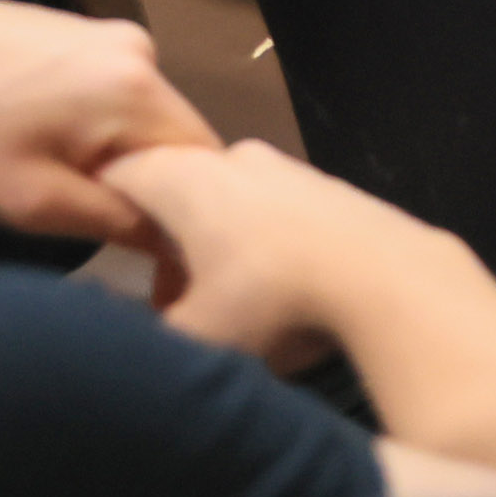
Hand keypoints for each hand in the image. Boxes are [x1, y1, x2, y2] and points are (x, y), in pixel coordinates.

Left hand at [0, 0, 214, 242]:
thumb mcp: (32, 201)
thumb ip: (116, 221)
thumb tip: (170, 238)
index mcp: (138, 89)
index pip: (205, 165)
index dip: (187, 215)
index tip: (154, 252)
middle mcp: (139, 49)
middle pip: (176, 136)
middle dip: (149, 184)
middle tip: (92, 217)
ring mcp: (106, 31)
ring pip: (140, 115)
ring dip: (116, 153)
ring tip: (58, 177)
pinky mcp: (75, 27)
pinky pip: (110, 90)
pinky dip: (92, 123)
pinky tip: (40, 137)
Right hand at [106, 139, 488, 371]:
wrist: (389, 279)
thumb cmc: (273, 302)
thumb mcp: (194, 337)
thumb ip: (146, 336)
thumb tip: (127, 338)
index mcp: (183, 178)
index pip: (118, 176)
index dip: (105, 217)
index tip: (108, 261)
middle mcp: (233, 158)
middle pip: (177, 193)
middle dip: (166, 247)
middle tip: (172, 302)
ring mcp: (288, 168)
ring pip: (229, 202)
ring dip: (217, 248)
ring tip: (230, 305)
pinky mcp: (332, 188)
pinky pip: (277, 212)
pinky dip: (265, 244)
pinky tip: (284, 291)